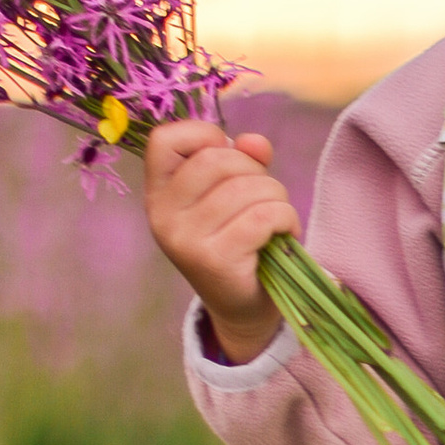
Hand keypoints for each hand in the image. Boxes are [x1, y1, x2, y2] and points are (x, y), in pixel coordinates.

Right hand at [144, 118, 300, 363]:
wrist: (241, 308)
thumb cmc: (237, 241)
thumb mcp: (233, 194)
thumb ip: (243, 159)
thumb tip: (254, 142)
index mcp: (159, 194)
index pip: (164, 140)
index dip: (203, 135)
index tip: (227, 157)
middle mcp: (163, 216)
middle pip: (217, 159)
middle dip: (255, 171)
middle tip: (263, 197)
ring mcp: (186, 240)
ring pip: (247, 187)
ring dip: (277, 198)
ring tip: (275, 221)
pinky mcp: (215, 260)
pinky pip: (263, 216)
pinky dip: (286, 219)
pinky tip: (283, 234)